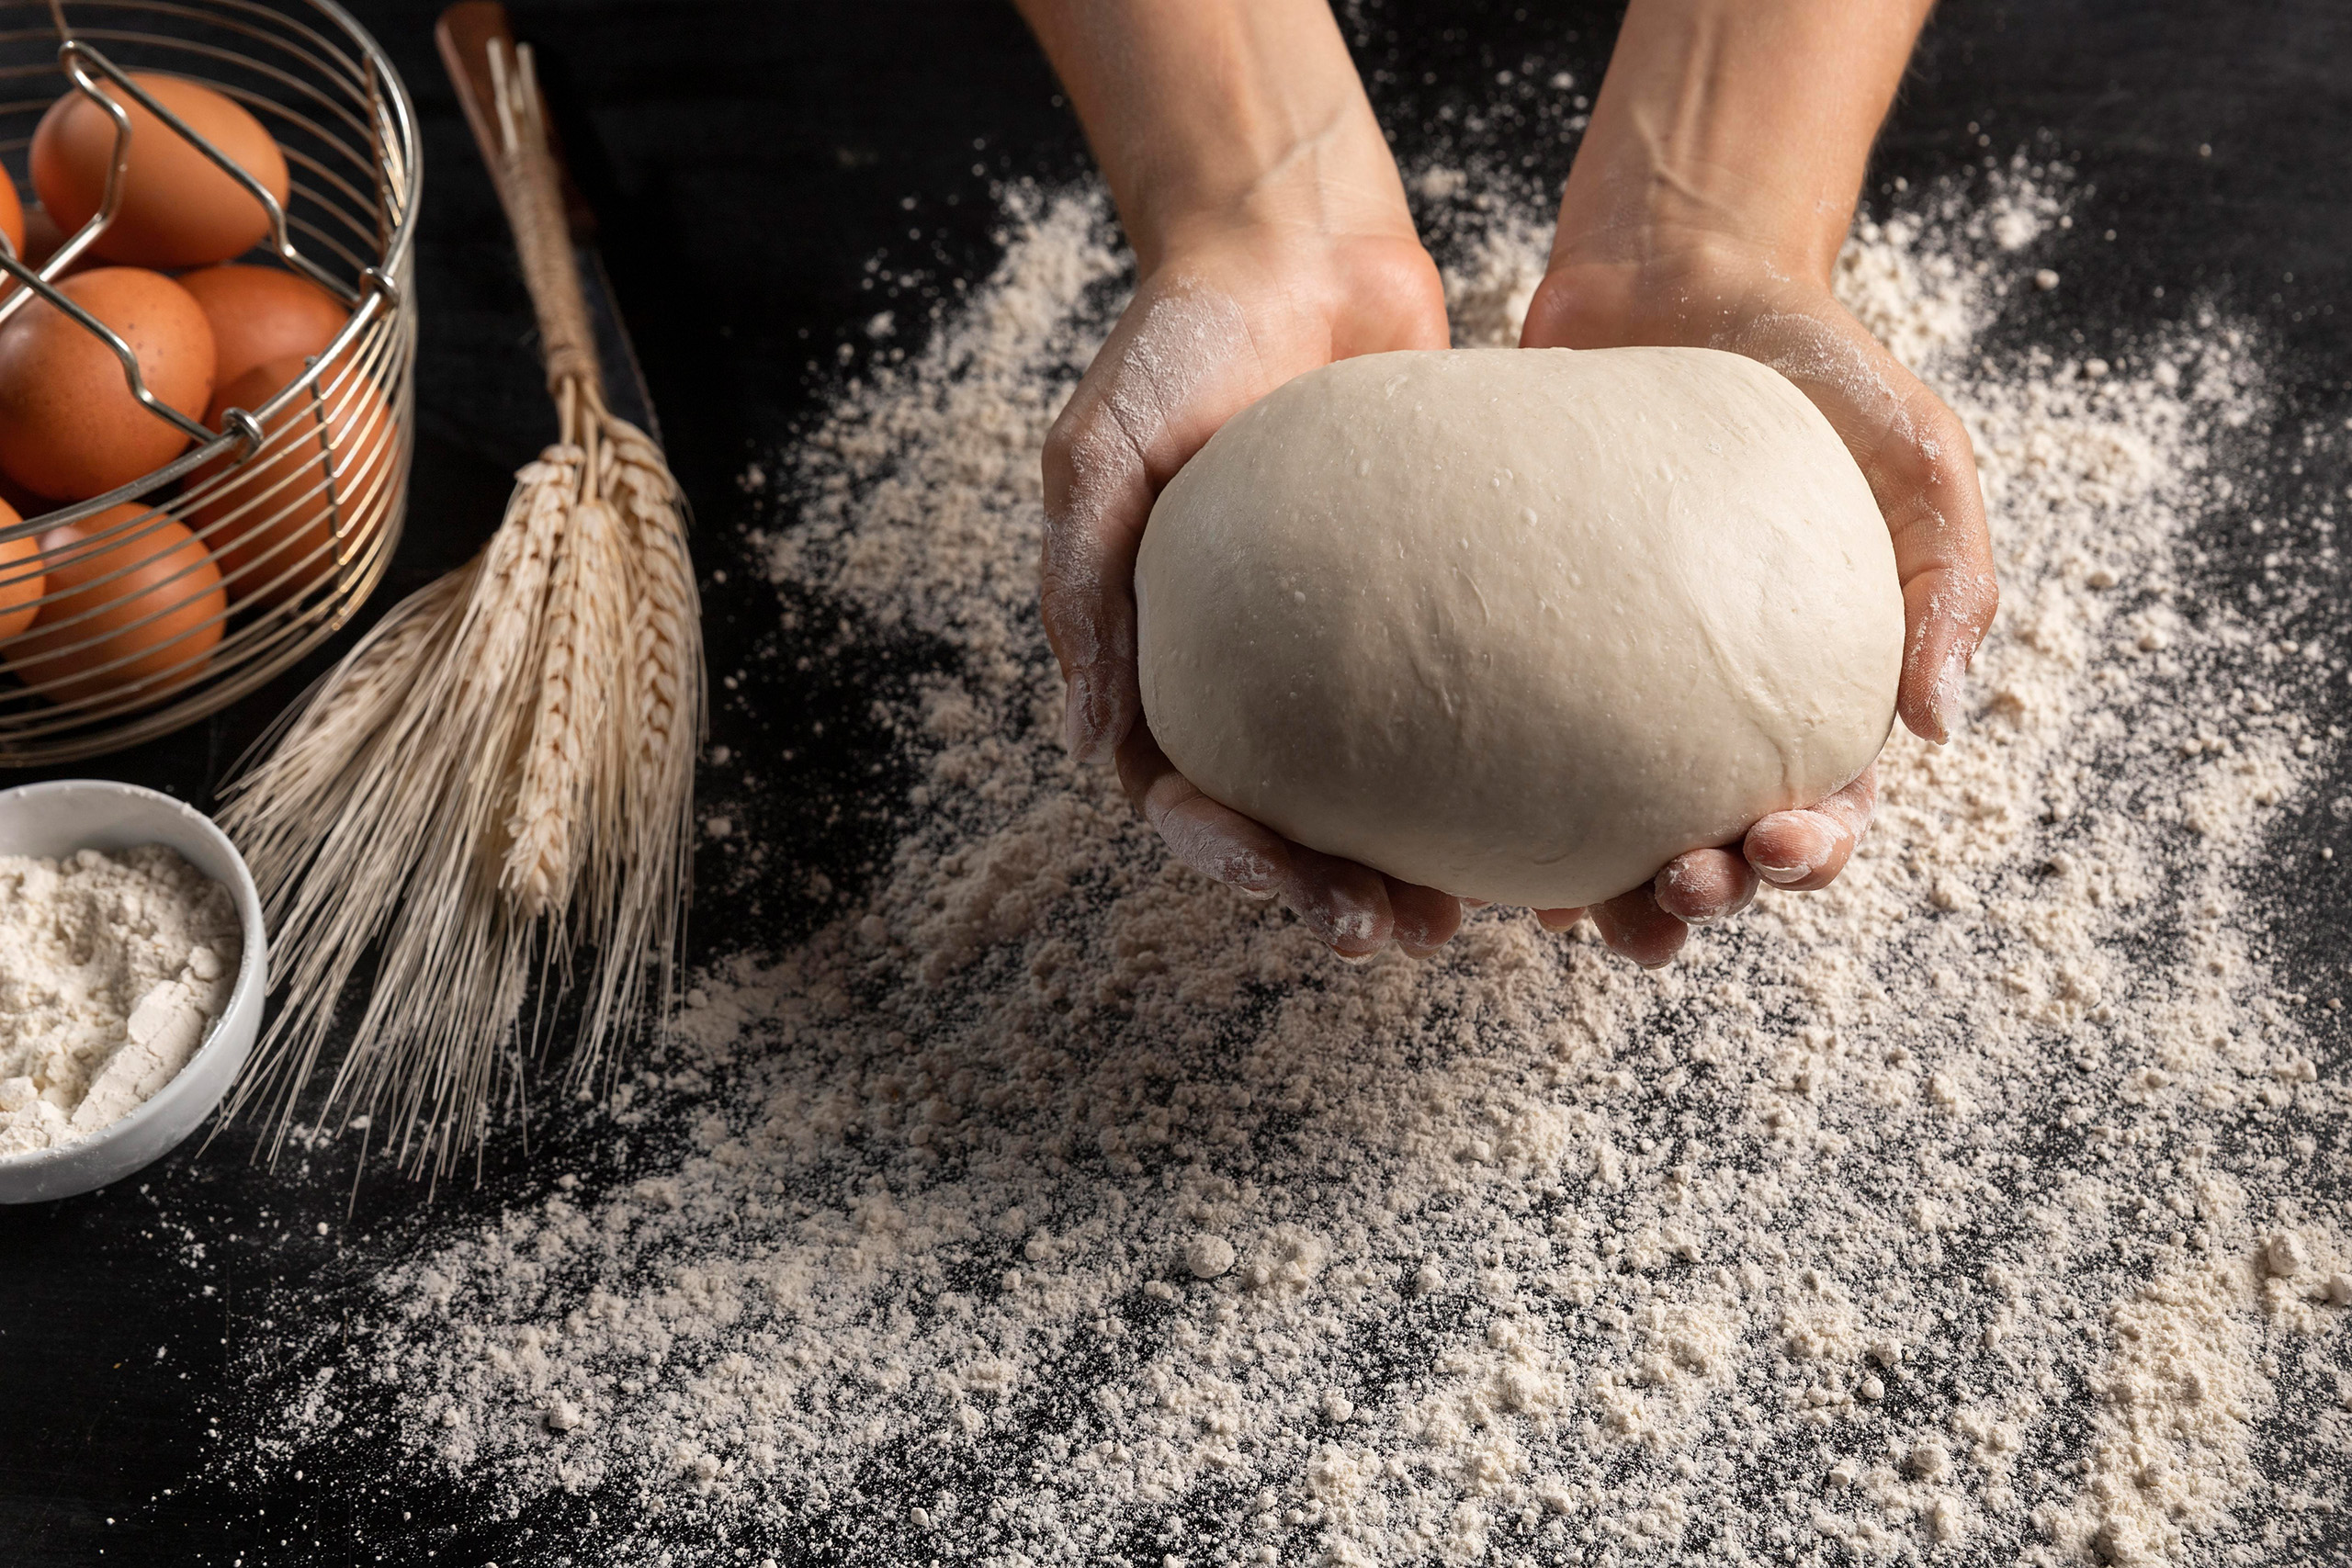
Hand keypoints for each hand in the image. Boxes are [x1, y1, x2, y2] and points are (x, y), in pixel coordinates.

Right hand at [1046, 225, 1472, 958]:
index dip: (1239, 862)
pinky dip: (1489, 767)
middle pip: (1285, 818)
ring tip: (1474, 914)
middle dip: (1334, 890)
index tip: (1301, 893)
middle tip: (1401, 934)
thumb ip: (1085, 589)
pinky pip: (1453, 703)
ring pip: (1374, 786)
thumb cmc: (1177, 340)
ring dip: (1412, 859)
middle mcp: (1253, 669)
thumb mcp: (1097, 453)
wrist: (1295, 244)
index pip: (1185, 798)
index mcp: (1163, 657)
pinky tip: (1544, 813)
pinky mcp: (1425, 603)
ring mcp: (1342, 644)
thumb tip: (1090, 748)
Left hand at [1516, 240, 1994, 966]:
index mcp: (1812, 691)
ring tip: (1575, 915)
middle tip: (1675, 891)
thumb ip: (1946, 579)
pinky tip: (1479, 843)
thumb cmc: (1815, 371)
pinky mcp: (1528, 643)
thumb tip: (1940, 721)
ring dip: (1601, 887)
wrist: (1677, 278)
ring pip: (1606, 822)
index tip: (1780, 846)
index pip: (1827, 805)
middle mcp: (1711, 707)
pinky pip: (1510, 741)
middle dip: (1702, 892)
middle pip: (1713, 840)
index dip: (1811, 850)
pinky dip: (1501, 805)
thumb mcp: (1917, 454)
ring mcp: (1612, 683)